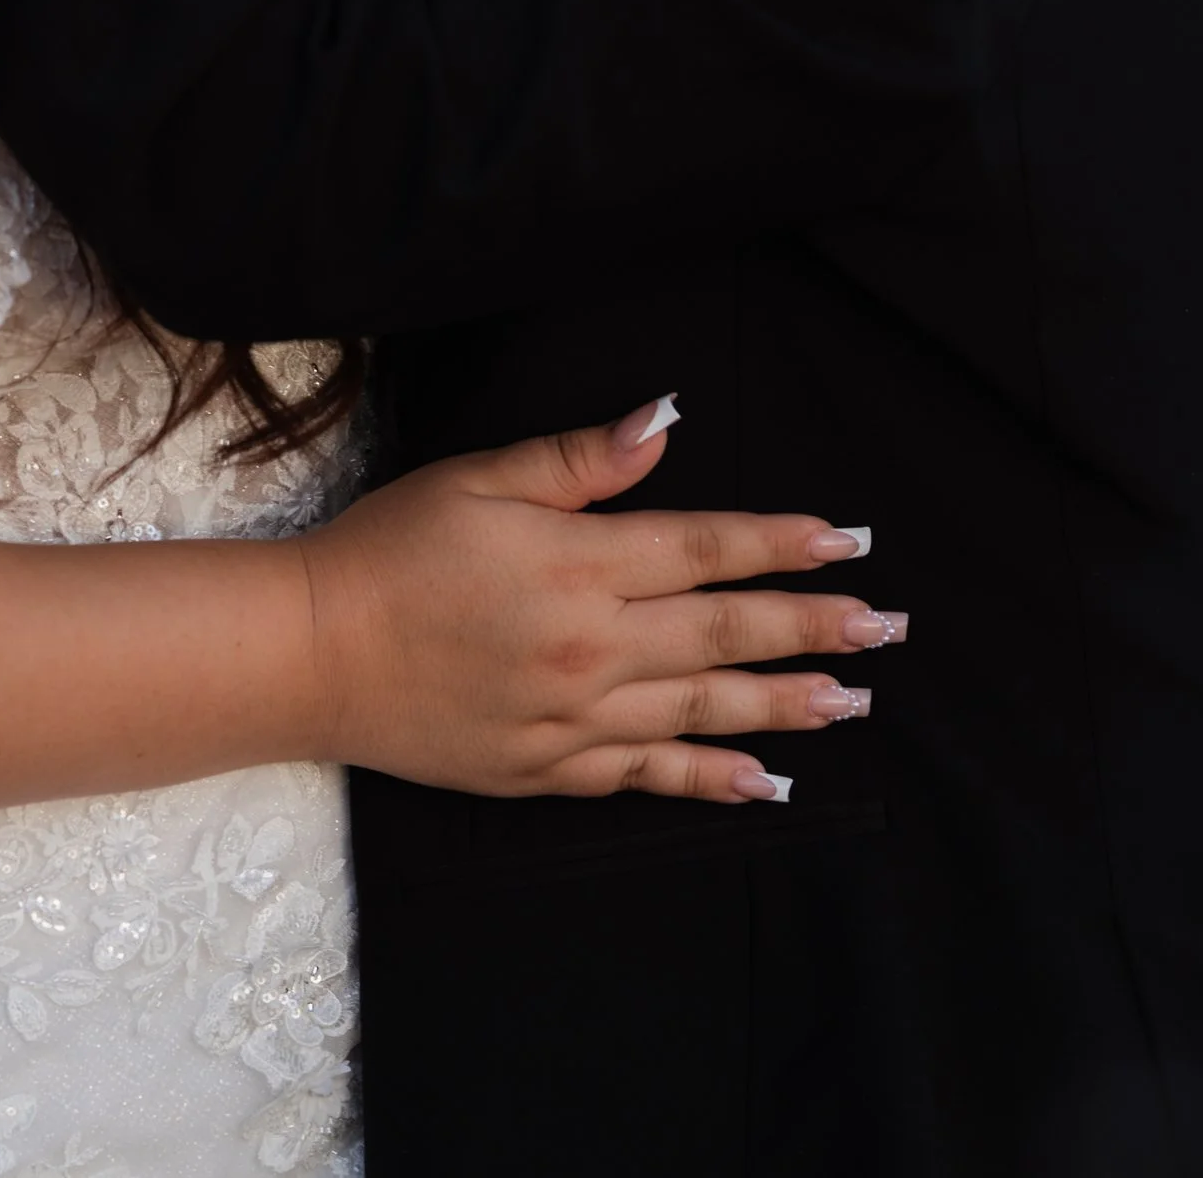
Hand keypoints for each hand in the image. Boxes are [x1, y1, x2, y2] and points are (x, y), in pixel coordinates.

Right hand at [298, 406, 898, 802]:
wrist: (314, 654)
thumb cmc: (391, 549)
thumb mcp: (480, 479)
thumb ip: (579, 462)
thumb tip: (664, 420)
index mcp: (579, 565)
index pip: (706, 550)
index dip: (783, 545)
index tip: (852, 541)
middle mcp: (593, 647)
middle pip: (725, 634)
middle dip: (814, 627)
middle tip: (888, 626)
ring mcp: (577, 719)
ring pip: (704, 709)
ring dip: (787, 705)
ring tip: (853, 699)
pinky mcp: (552, 770)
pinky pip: (650, 774)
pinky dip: (711, 778)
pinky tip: (765, 782)